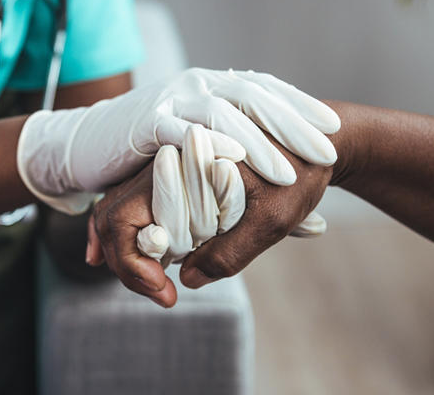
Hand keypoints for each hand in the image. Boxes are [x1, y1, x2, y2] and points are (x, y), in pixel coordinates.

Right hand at [16, 68, 338, 214]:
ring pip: (221, 114)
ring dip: (256, 142)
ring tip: (286, 172)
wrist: (90, 141)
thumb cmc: (156, 152)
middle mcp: (197, 86)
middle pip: (252, 99)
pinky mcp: (145, 122)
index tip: (331, 131)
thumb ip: (242, 173)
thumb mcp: (202, 154)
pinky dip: (205, 145)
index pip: (265, 93)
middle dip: (291, 125)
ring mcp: (171, 101)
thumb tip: (291, 213)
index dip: (299, 109)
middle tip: (325, 151)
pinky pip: (179, 131)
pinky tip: (231, 163)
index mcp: (215, 87)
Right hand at [88, 134, 332, 306]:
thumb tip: (185, 278)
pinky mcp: (179, 174)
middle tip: (158, 292)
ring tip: (148, 280)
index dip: (133, 265)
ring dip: (127, 248)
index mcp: (183, 164)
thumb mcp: (272, 220)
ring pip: (121, 209)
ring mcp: (170, 166)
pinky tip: (146, 255)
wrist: (320, 141)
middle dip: (125, 261)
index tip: (166, 293)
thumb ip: (227, 253)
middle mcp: (167, 160)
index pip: (123, 218)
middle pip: (113, 214)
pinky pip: (140, 204)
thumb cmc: (301, 175)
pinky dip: (135, 233)